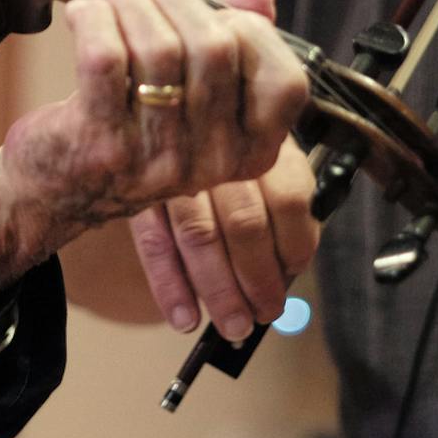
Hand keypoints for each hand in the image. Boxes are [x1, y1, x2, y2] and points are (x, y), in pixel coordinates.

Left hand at [0, 0, 308, 303]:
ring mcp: (157, 157)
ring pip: (159, 47)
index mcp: (248, 151)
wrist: (56, 190)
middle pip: (215, 48)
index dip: (250, 29)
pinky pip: (106, 57)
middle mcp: (211, 161)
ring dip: (126, 1)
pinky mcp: (102, 144)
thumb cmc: (132, 128)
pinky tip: (84, 11)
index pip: (284, 82)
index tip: (212, 12)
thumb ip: (232, 40)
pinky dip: (93, 17)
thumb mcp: (192, 94)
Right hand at [128, 132, 317, 340]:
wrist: (165, 112)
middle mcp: (219, 150)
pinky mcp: (140, 191)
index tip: (295, 270)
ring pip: (200, 237)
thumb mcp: (267, 157)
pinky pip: (154, 244)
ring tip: (234, 325)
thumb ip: (281, 204)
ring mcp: (175, 170)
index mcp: (262, 139)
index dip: (297, 243)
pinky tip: (184, 317)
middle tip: (265, 313)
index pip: (290, 198)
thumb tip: (287, 273)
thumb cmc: (230, 151)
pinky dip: (170, 286)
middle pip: (245, 224)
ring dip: (219, 291)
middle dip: (258, 280)